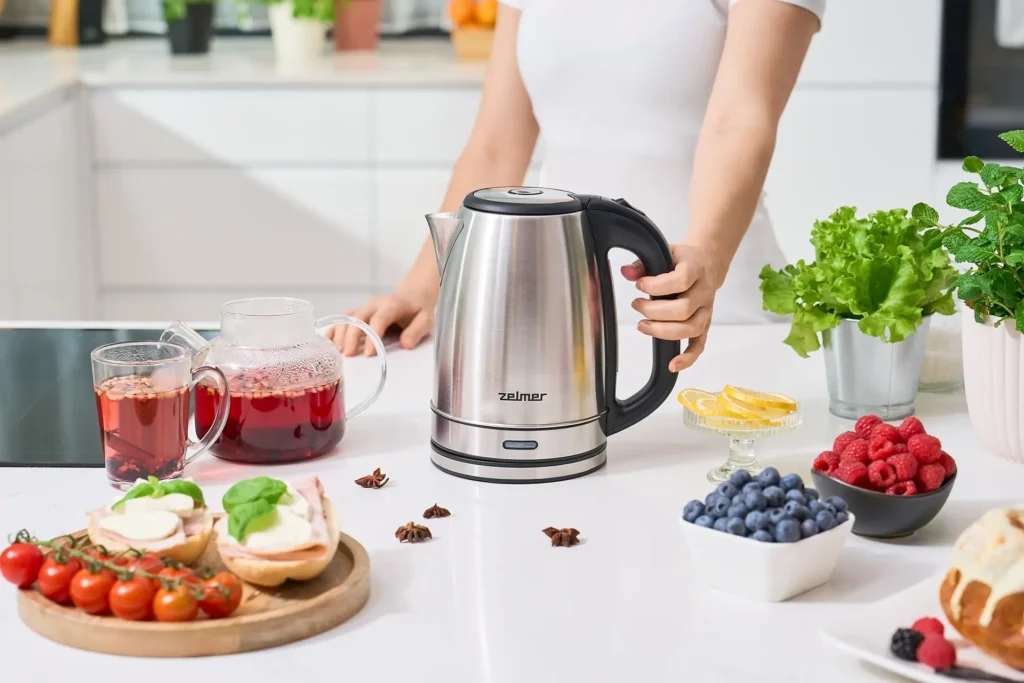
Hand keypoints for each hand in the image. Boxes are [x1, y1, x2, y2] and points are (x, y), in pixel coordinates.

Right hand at [326, 289, 435, 356]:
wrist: (412, 297)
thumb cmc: (417, 311)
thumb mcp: (426, 320)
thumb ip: (416, 331)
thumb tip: (405, 344)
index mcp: (392, 305)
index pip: (379, 319)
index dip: (373, 336)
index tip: (369, 354)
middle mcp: (374, 304)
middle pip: (358, 318)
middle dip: (352, 336)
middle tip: (349, 354)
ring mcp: (364, 307)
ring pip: (347, 318)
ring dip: (341, 334)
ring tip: (339, 352)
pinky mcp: (357, 312)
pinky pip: (342, 319)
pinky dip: (335, 329)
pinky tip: (329, 342)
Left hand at [621, 244, 717, 371]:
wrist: (706, 263)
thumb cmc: (681, 260)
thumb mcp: (663, 252)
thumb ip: (643, 263)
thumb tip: (626, 272)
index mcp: (695, 269)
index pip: (681, 280)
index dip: (657, 286)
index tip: (639, 286)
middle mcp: (704, 291)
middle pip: (684, 309)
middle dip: (655, 311)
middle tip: (636, 306)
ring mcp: (706, 310)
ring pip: (691, 328)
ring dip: (664, 331)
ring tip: (642, 326)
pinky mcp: (705, 324)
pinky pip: (699, 345)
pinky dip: (688, 358)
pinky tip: (672, 365)